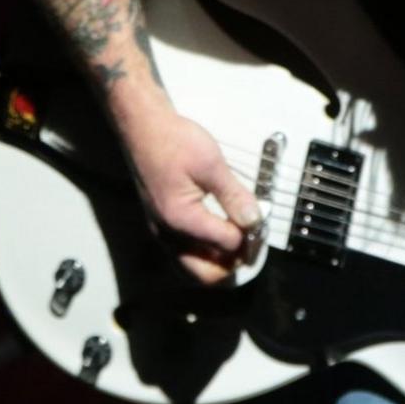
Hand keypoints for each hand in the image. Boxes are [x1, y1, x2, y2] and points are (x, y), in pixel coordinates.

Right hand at [122, 111, 263, 283]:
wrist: (143, 129)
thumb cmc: (173, 141)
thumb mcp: (211, 165)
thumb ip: (234, 196)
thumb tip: (254, 220)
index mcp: (181, 218)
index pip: (226, 244)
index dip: (249, 236)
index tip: (261, 221)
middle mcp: (167, 233)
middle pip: (205, 274)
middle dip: (232, 265)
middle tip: (251, 245)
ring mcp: (161, 232)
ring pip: (191, 269)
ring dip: (217, 264)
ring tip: (238, 244)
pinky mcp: (160, 226)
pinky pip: (182, 256)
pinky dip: (203, 256)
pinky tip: (218, 238)